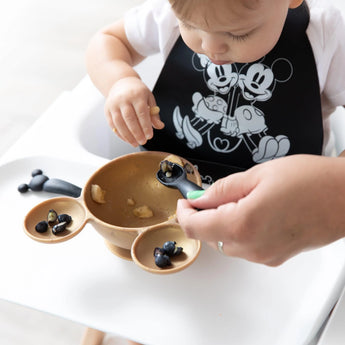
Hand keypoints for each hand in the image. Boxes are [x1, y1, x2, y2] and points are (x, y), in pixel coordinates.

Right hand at [105, 76, 163, 146]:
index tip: (150, 136)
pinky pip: (113, 124)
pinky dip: (120, 134)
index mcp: (136, 94)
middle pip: (129, 118)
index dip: (146, 126)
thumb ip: (154, 114)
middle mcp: (123, 99)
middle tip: (143, 141)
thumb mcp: (149, 99)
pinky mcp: (107, 110)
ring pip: (119, 123)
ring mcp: (113, 104)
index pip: (142, 112)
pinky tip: (127, 139)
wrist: (121, 83)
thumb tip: (160, 126)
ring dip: (127, 136)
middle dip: (137, 132)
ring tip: (135, 143)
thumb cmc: (137, 92)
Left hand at [176, 154, 344, 265]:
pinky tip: (255, 211)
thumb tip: (199, 198)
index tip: (185, 201)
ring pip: (226, 241)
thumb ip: (221, 190)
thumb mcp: (257, 175)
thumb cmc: (310, 181)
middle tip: (214, 193)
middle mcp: (251, 247)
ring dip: (223, 222)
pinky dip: (240, 230)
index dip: (184, 213)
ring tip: (242, 199)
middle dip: (205, 214)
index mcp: (241, 225)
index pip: (194, 227)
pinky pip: (245, 246)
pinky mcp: (275, 257)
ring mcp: (264, 255)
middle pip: (209, 235)